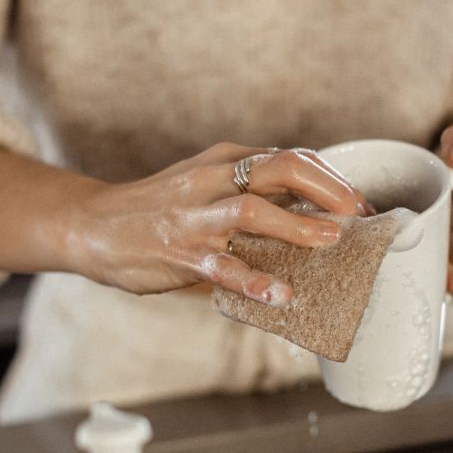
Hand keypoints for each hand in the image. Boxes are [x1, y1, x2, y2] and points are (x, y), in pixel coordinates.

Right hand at [67, 143, 370, 306]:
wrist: (93, 224)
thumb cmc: (158, 207)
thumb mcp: (204, 181)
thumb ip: (249, 189)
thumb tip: (308, 210)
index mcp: (225, 160)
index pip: (291, 157)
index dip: (333, 179)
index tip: (360, 205)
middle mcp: (213, 179)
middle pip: (281, 169)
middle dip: (329, 190)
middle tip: (360, 216)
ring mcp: (195, 216)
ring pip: (252, 210)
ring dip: (296, 225)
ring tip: (331, 240)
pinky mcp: (180, 253)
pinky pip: (222, 266)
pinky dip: (253, 280)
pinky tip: (281, 295)